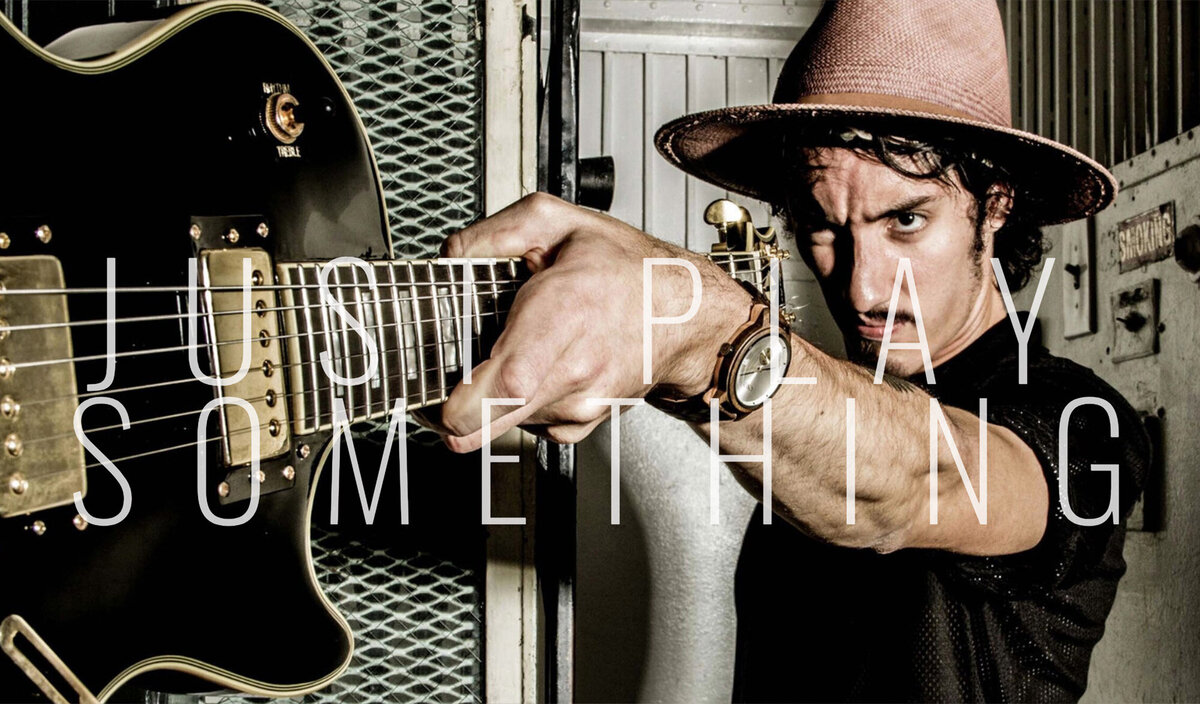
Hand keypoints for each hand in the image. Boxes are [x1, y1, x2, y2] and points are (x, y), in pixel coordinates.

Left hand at [427, 192, 749, 451]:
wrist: (685, 315)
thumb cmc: (627, 269)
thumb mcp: (561, 223)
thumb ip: (498, 232)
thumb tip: (453, 254)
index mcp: (563, 313)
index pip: (506, 381)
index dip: (462, 403)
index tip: (434, 401)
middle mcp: (573, 368)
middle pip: (495, 419)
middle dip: (455, 414)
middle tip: (436, 397)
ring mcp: (581, 401)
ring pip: (508, 423)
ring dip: (489, 402)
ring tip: (507, 358)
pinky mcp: (585, 421)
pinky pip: (533, 425)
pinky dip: (520, 406)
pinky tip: (533, 373)